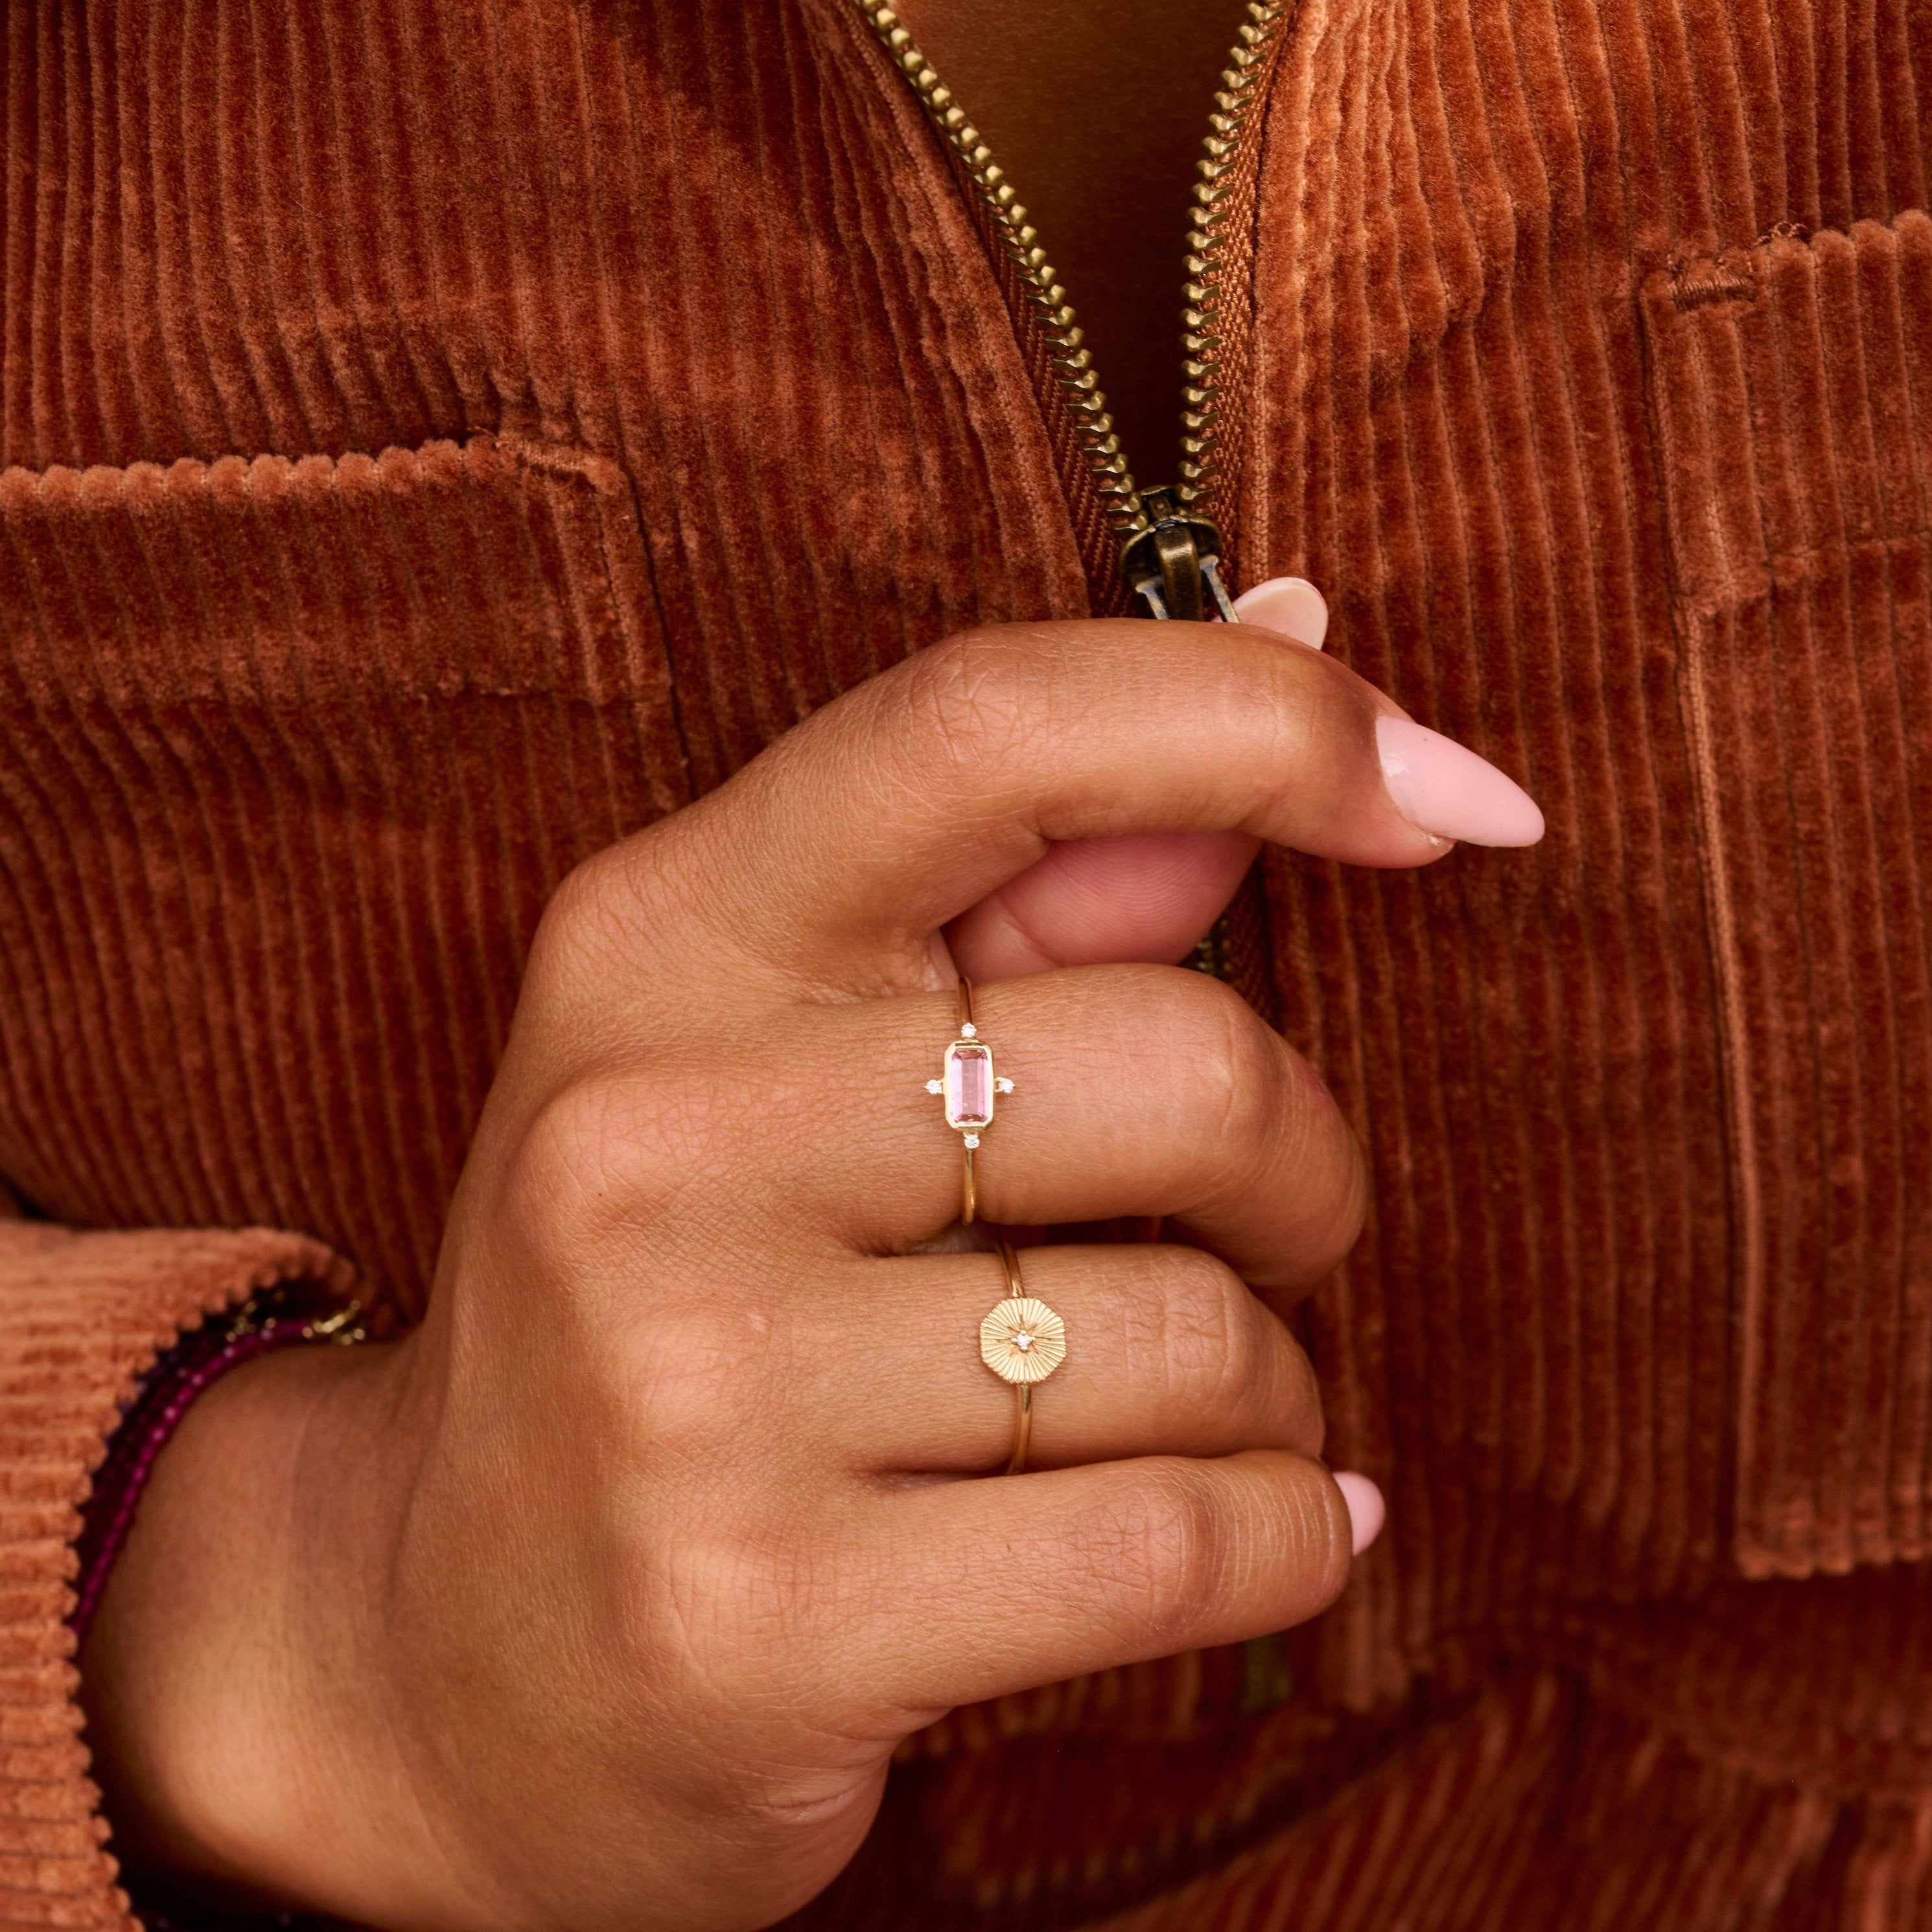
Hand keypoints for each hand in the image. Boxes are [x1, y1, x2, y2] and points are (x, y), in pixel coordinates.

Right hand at [80, 609, 1539, 1930]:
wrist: (435, 1657)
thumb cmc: (664, 1310)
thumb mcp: (775, 1060)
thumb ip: (1037, 876)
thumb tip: (1298, 633)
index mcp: (661, 942)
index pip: (989, 731)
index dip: (1262, 720)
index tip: (1457, 802)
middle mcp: (650, 1136)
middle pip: (1184, 1073)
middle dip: (1302, 1171)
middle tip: (1259, 1240)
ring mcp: (689, 1389)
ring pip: (1206, 1342)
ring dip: (1270, 1388)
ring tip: (1177, 1421)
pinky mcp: (765, 1623)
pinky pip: (1191, 1544)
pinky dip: (1288, 1536)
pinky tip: (1260, 1534)